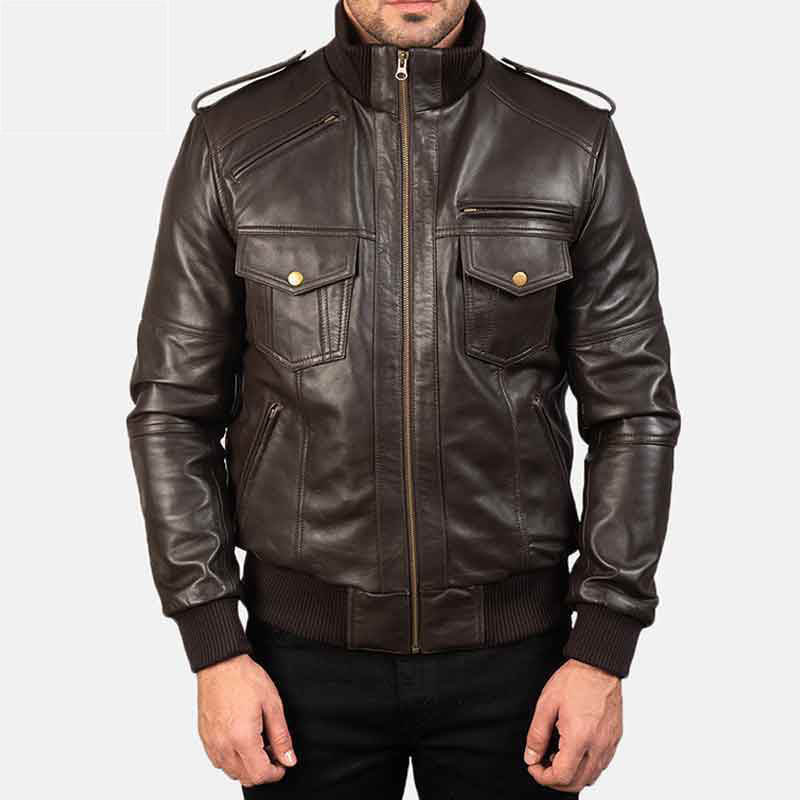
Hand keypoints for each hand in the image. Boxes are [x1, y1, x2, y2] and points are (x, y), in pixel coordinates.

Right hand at [197, 653, 295, 786]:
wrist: (220, 664)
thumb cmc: (245, 679)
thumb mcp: (272, 704)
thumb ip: (281, 736)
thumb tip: (289, 759)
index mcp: (242, 738)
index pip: (260, 774)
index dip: (275, 773)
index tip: (282, 763)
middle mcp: (223, 745)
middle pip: (245, 777)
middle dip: (263, 770)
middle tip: (273, 751)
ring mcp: (211, 743)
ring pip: (231, 772)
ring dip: (247, 766)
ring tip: (258, 743)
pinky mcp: (204, 737)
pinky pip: (218, 761)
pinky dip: (232, 759)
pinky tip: (241, 740)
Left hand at [523, 659, 621, 792]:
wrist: (599, 666)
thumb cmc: (574, 681)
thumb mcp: (546, 704)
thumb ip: (537, 735)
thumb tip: (531, 757)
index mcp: (580, 737)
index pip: (562, 776)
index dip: (543, 777)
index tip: (534, 766)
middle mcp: (598, 746)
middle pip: (577, 783)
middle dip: (556, 781)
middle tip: (542, 766)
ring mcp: (609, 744)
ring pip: (591, 777)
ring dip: (571, 776)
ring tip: (556, 757)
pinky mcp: (615, 739)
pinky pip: (601, 765)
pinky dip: (585, 767)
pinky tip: (573, 751)